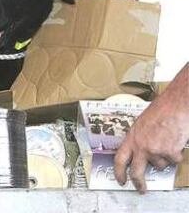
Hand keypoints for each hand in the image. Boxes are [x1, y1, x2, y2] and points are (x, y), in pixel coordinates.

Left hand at [114, 63, 188, 192]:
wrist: (175, 106)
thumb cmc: (159, 111)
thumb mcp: (140, 125)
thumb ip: (138, 139)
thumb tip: (140, 153)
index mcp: (131, 138)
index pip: (119, 159)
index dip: (119, 172)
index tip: (121, 180)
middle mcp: (141, 147)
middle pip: (136, 172)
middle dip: (138, 183)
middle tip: (141, 189)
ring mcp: (155, 151)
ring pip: (160, 165)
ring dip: (164, 158)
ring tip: (167, 141)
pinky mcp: (170, 153)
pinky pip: (174, 161)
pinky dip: (177, 154)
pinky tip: (176, 141)